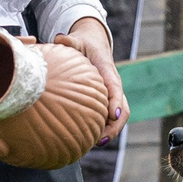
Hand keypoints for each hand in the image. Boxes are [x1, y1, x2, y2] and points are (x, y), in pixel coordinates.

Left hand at [53, 18, 127, 145]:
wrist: (92, 43)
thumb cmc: (84, 43)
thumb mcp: (77, 39)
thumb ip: (70, 41)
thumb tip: (60, 39)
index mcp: (108, 71)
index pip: (115, 88)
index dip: (115, 101)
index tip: (112, 114)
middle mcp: (113, 85)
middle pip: (122, 108)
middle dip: (115, 125)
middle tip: (101, 139)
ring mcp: (111, 95)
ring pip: (118, 116)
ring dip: (110, 130)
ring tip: (95, 143)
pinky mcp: (105, 100)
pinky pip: (108, 117)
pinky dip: (102, 128)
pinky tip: (87, 139)